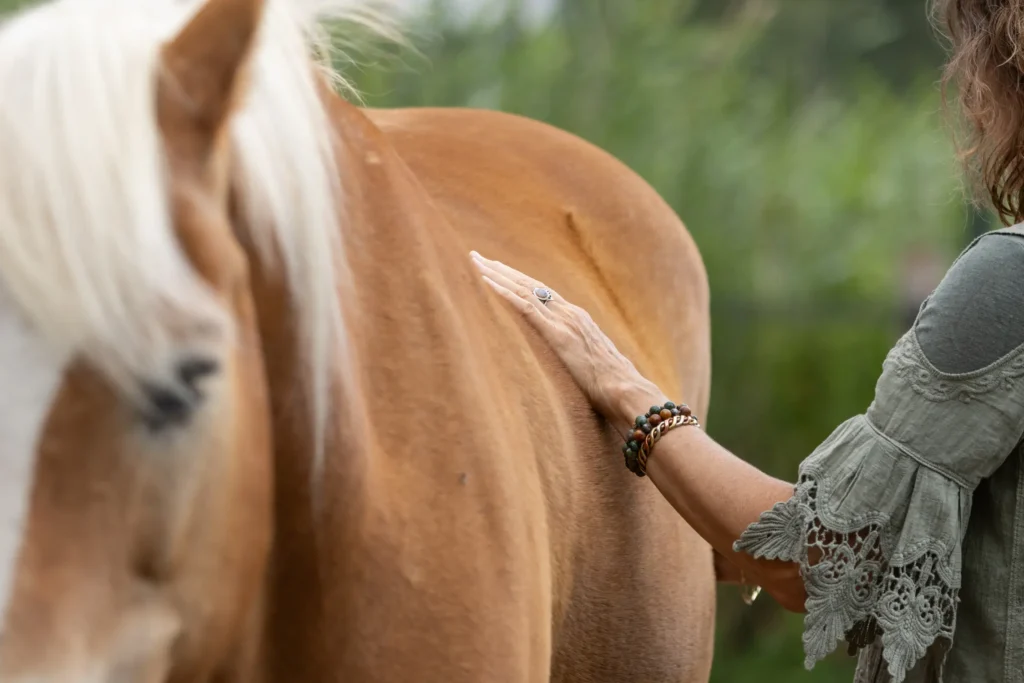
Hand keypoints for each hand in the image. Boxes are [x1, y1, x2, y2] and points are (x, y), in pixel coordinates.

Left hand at [471, 252, 666, 427]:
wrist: (627, 391)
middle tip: (478, 256)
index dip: (519, 280)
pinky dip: (505, 293)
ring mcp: (564, 322)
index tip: (499, 270)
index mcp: (577, 320)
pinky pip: (526, 308)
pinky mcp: (557, 335)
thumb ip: (580, 357)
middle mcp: (570, 314)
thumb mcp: (594, 365)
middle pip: (530, 284)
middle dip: (503, 270)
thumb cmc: (615, 387)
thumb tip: (573, 364)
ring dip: (497, 275)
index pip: (543, 293)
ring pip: (524, 290)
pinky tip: (487, 283)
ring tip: (476, 262)